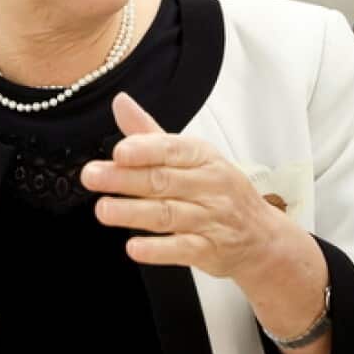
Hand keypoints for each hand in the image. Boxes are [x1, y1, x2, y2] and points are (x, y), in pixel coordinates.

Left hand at [80, 92, 292, 280]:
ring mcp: (211, 219)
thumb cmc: (220, 192)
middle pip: (163, 180)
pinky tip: (134, 247)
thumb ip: (151, 135)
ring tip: (104, 210)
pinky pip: (183, 249)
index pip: (173, 149)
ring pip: (168, 214)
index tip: (118, 152)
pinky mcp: (210, 250)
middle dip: (124, 178)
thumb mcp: (192, 158)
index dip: (145, 150)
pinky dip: (158, 249)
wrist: (261, 238)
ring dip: (133, 212)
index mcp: (203, 157)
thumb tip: (120, 103)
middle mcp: (209, 186)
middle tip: (92, 176)